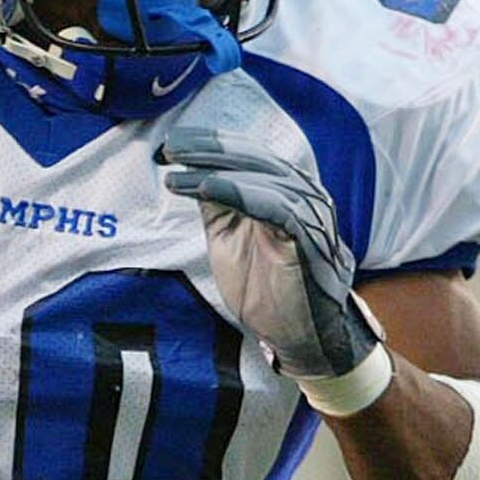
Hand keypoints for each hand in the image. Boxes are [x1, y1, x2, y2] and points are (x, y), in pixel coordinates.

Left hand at [156, 72, 381, 381]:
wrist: (294, 334)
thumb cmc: (264, 288)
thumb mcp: (230, 237)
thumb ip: (218, 205)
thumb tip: (192, 174)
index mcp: (288, 190)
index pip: (249, 154)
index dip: (210, 144)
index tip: (172, 145)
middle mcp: (303, 193)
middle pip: (253, 158)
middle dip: (207, 150)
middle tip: (169, 148)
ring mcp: (309, 212)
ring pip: (259, 176)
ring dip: (212, 169)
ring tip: (174, 171)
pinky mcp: (308, 235)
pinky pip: (270, 203)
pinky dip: (234, 191)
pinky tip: (202, 189)